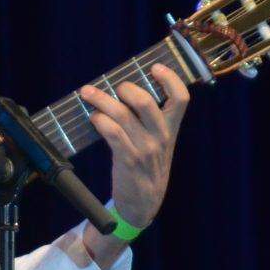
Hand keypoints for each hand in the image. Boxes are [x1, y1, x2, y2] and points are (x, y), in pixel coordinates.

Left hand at [78, 62, 189, 234]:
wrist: (144, 203)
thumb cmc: (148, 166)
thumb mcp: (159, 142)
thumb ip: (151, 120)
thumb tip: (128, 91)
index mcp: (171, 129)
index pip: (181, 99)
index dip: (171, 80)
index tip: (156, 67)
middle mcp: (161, 137)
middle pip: (146, 102)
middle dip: (126, 88)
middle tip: (114, 86)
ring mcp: (144, 149)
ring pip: (122, 115)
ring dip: (101, 100)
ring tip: (88, 94)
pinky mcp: (127, 160)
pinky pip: (112, 133)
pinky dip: (100, 121)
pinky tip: (93, 117)